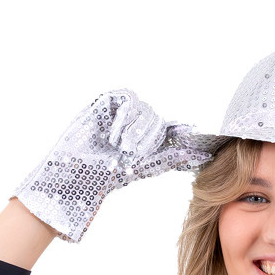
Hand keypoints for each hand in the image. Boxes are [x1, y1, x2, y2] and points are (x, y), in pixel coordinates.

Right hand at [11, 89, 213, 242]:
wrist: (76, 172)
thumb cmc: (107, 175)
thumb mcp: (144, 168)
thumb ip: (170, 158)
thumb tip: (198, 155)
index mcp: (148, 140)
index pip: (171, 128)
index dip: (181, 129)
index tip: (192, 133)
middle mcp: (137, 124)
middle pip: (157, 119)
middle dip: (148, 136)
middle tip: (133, 151)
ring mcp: (122, 112)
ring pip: (144, 108)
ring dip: (133, 129)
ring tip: (118, 146)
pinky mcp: (108, 102)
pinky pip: (127, 98)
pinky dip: (123, 116)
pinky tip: (112, 134)